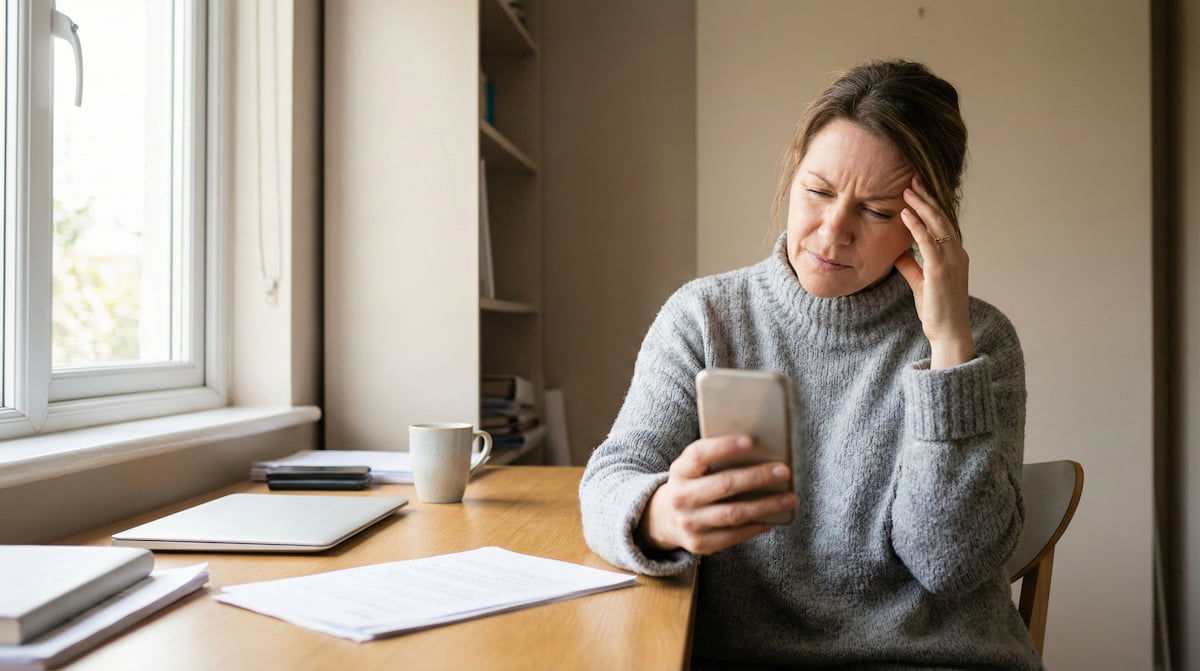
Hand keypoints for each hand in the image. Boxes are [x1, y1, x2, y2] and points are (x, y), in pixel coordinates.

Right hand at [636, 435, 795, 555]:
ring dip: (765, 506)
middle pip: (723, 485)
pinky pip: (735, 535)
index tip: (750, 441)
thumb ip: (717, 459)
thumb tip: (762, 450)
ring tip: (789, 498)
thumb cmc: (693, 484)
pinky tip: (774, 518)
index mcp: (680, 471)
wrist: (665, 519)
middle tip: (783, 471)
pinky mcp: (700, 543)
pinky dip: (757, 525)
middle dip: (757, 477)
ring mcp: (690, 523)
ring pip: (733, 513)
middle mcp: (681, 497)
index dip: (724, 447)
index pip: (699, 455)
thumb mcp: (694, 468)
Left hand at [893, 176, 974, 368]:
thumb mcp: (922, 283)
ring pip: (937, 225)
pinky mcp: (940, 270)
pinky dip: (917, 226)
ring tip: (907, 189)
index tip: (917, 190)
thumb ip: (911, 266)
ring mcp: (951, 261)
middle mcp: (957, 254)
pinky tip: (905, 213)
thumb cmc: (937, 310)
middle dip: (927, 198)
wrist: (949, 332)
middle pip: (942, 219)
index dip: (930, 206)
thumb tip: (899, 253)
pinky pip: (928, 242)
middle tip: (913, 179)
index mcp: (955, 256)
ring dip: (921, 206)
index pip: (943, 224)